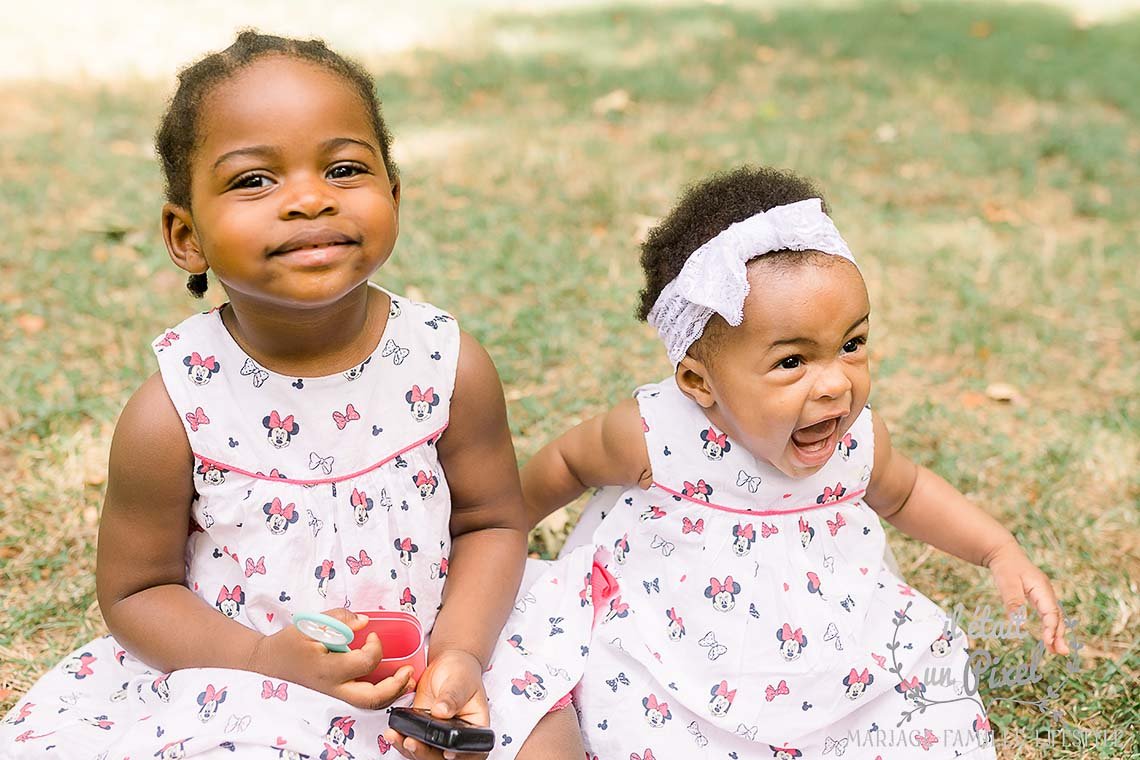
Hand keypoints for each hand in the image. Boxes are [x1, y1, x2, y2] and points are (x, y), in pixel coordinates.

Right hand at [246, 607, 415, 708]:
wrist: (269, 663)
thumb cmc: (289, 643)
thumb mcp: (310, 624)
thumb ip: (339, 619)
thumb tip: (364, 622)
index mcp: (327, 669)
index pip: (363, 664)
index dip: (376, 648)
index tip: (373, 636)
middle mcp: (333, 688)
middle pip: (371, 698)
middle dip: (395, 687)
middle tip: (408, 671)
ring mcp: (335, 696)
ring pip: (369, 705)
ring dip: (392, 694)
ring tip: (407, 680)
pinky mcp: (336, 696)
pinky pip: (362, 701)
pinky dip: (381, 694)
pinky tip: (392, 684)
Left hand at [385, 648, 487, 759]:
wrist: (446, 665)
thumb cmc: (461, 672)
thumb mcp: (460, 681)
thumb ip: (452, 697)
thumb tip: (442, 711)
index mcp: (475, 727)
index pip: (472, 750)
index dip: (460, 755)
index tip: (446, 753)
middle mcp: (456, 735)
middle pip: (443, 756)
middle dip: (426, 753)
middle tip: (412, 742)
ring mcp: (437, 735)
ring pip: (425, 753)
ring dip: (409, 749)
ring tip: (396, 737)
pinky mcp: (422, 731)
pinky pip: (413, 742)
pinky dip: (401, 740)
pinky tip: (394, 733)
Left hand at [985, 542, 1069, 654]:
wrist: (1004, 553)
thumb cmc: (1006, 567)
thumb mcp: (1007, 583)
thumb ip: (1013, 602)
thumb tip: (1018, 624)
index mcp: (1041, 587)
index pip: (1050, 611)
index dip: (1051, 627)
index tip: (1048, 641)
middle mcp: (1046, 592)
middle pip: (1057, 616)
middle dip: (1060, 634)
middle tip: (1061, 652)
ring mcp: (1045, 595)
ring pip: (1055, 617)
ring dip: (1057, 633)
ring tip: (1057, 651)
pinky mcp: (1040, 597)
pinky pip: (1049, 614)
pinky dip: (1050, 627)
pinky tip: (1049, 639)